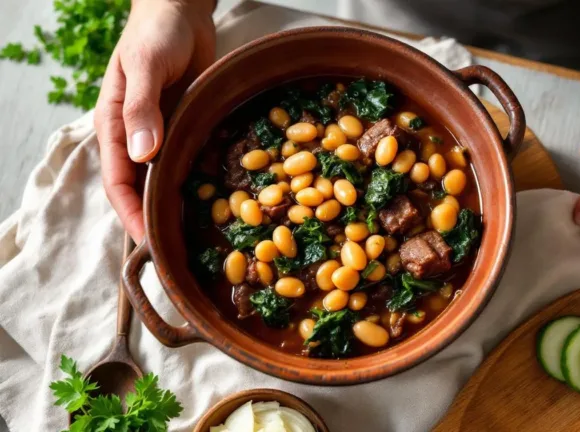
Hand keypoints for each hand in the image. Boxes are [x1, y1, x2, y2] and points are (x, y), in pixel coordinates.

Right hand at [94, 0, 215, 241]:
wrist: (180, 12)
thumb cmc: (154, 35)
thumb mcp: (145, 67)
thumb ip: (142, 108)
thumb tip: (140, 154)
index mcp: (116, 127)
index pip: (117, 182)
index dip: (130, 214)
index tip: (149, 242)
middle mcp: (137, 138)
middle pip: (142, 190)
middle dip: (155, 221)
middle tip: (180, 251)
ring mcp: (164, 136)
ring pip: (167, 181)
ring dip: (179, 207)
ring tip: (202, 236)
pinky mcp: (188, 129)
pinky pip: (191, 162)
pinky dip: (199, 181)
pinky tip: (221, 200)